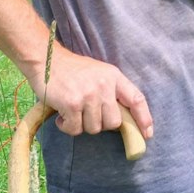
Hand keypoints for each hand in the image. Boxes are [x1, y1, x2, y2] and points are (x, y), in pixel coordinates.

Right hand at [26, 47, 154, 141]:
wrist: (45, 59)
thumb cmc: (72, 70)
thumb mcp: (99, 73)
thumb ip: (111, 91)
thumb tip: (120, 120)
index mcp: (114, 77)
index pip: (136, 99)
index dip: (144, 118)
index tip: (147, 134)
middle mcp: (104, 86)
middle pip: (113, 122)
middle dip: (100, 124)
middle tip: (86, 114)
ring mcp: (88, 95)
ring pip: (94, 128)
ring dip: (81, 125)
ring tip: (72, 111)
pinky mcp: (72, 104)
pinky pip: (75, 129)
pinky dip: (67, 126)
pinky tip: (61, 115)